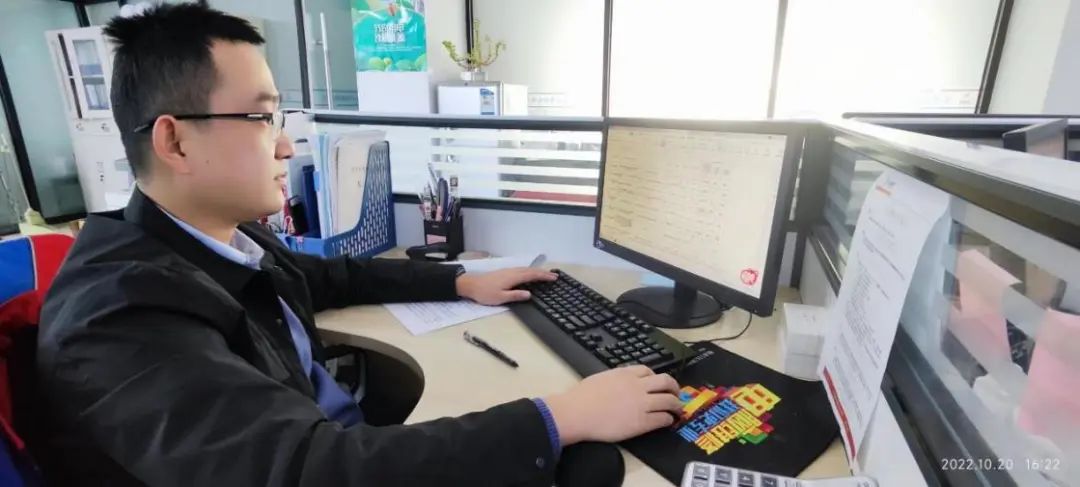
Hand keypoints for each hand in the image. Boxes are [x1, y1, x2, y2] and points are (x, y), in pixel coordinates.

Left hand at [455, 267, 556, 305]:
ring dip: (537, 271)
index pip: (532, 276)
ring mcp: (508, 271)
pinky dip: (529, 271)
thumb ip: (516, 295)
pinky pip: (521, 269)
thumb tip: (530, 294)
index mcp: (513, 278)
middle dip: (543, 273)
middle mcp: (512, 272)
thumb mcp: (501, 298)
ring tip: (546, 274)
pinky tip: (529, 274)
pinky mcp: (504, 272)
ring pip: (526, 269)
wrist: (470, 284)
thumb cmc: (485, 293)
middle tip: (554, 276)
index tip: (554, 278)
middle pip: (531, 270)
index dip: (544, 276)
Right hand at [542, 365, 682, 444]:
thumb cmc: (581, 398)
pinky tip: (668, 421)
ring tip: (678, 410)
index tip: (658, 384)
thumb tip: (619, 384)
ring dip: (676, 405)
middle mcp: (637, 386)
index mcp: (625, 374)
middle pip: (665, 382)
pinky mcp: (642, 422)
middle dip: (674, 388)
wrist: (577, 413)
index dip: (656, 378)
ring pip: (669, 400)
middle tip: (676, 394)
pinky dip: (669, 419)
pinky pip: (663, 418)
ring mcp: (641, 404)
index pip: (649, 371)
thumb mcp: (600, 378)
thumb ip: (615, 379)